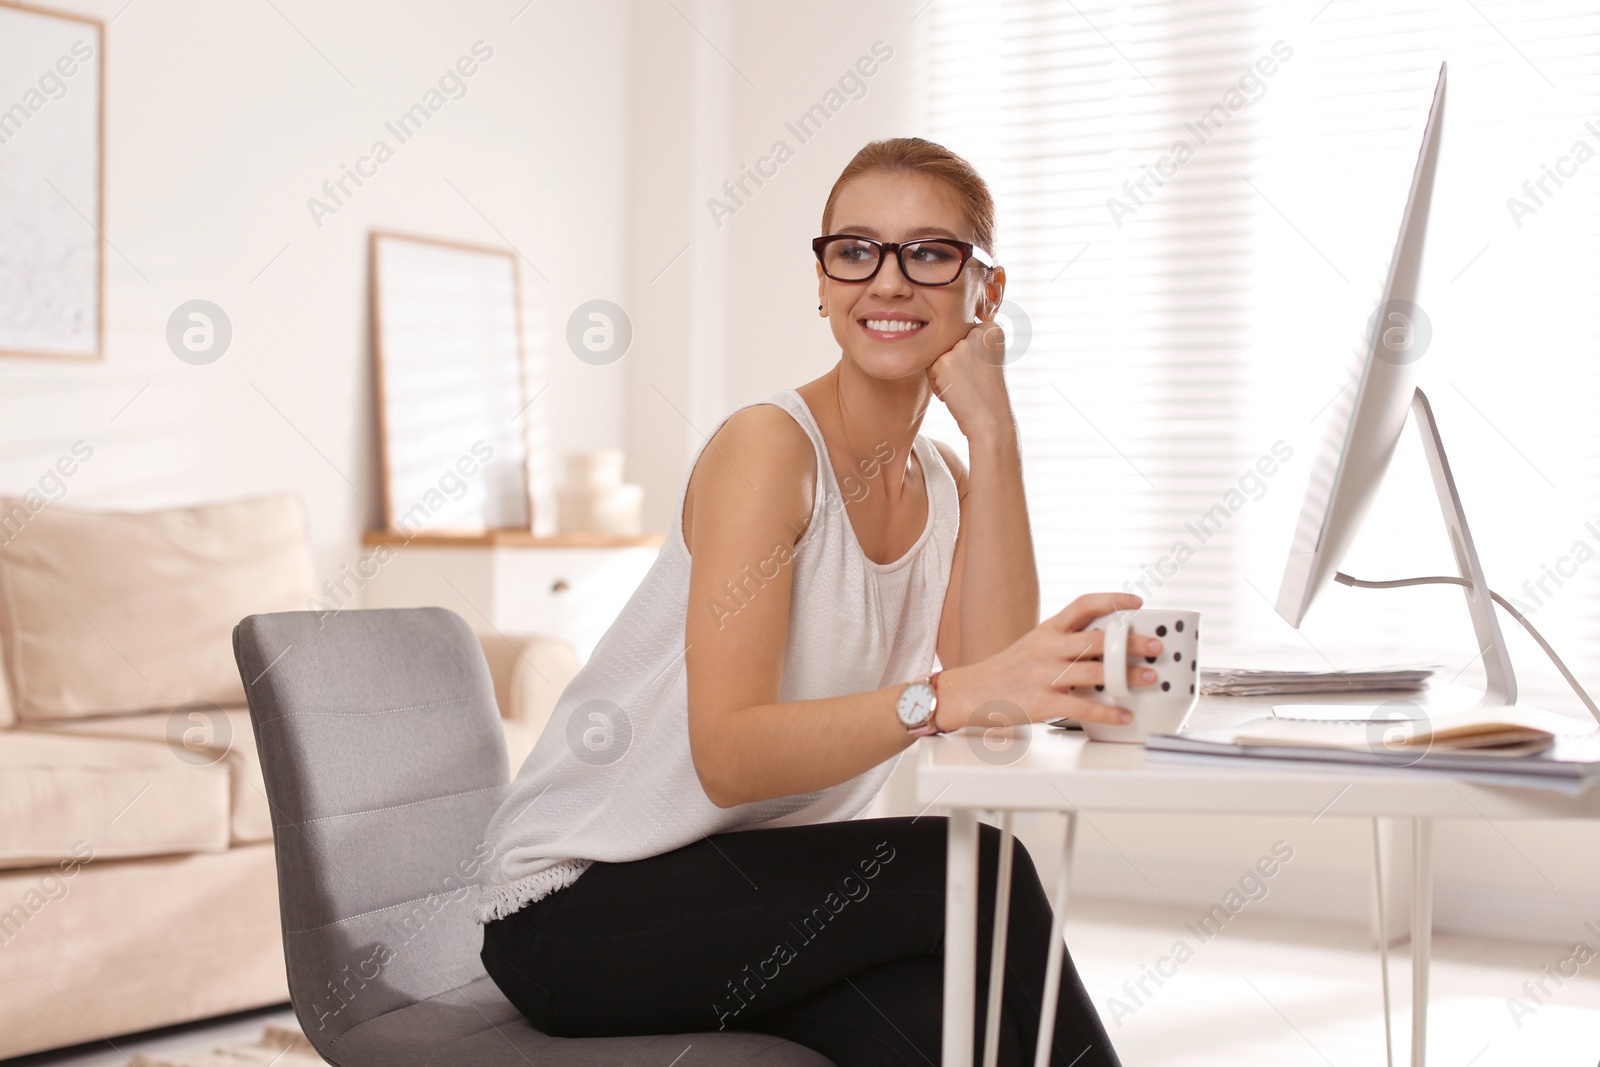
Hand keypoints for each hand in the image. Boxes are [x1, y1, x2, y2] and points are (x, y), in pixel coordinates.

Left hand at [926, 322, 1015, 445]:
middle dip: (954, 364)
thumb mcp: (987, 358)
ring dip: (944, 374)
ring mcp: (961, 346)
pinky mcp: (945, 361)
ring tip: (964, 388)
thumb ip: (972, 341)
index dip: (967, 358)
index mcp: (992, 329)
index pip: (962, 335)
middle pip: (948, 342)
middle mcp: (978, 332)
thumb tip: (941, 327)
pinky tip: (956, 393)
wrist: (991, 420)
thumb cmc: (986, 393)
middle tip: (972, 382)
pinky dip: (937, 385)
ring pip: (937, 354)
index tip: (980, 373)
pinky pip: (929, 369)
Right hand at [933, 592, 1162, 729]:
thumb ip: (1063, 642)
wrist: (969, 693)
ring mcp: (1044, 675)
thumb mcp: (1032, 645)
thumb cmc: (1005, 671)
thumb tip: (1104, 645)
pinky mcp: (1042, 702)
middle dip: (1131, 642)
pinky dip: (1108, 711)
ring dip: (1127, 676)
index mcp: (1047, 630)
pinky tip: (1124, 715)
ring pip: (1094, 671)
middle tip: (1156, 646)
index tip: (1137, 602)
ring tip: (1149, 678)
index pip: (1083, 604)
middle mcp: (1047, 648)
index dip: (1112, 600)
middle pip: (1096, 639)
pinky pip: (1083, 706)